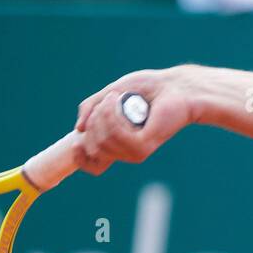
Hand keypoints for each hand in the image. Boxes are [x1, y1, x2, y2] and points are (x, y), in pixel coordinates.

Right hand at [73, 67, 191, 174]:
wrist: (174, 86)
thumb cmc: (147, 89)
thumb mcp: (110, 94)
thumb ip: (91, 108)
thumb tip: (79, 130)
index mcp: (117, 144)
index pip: (93, 166)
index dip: (80, 157)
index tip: (77, 141)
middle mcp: (126, 151)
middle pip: (93, 149)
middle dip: (93, 121)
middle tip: (109, 100)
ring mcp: (135, 151)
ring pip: (102, 142)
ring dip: (103, 114)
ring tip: (116, 97)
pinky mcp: (144, 146)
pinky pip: (115, 135)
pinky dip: (112, 114)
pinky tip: (119, 100)